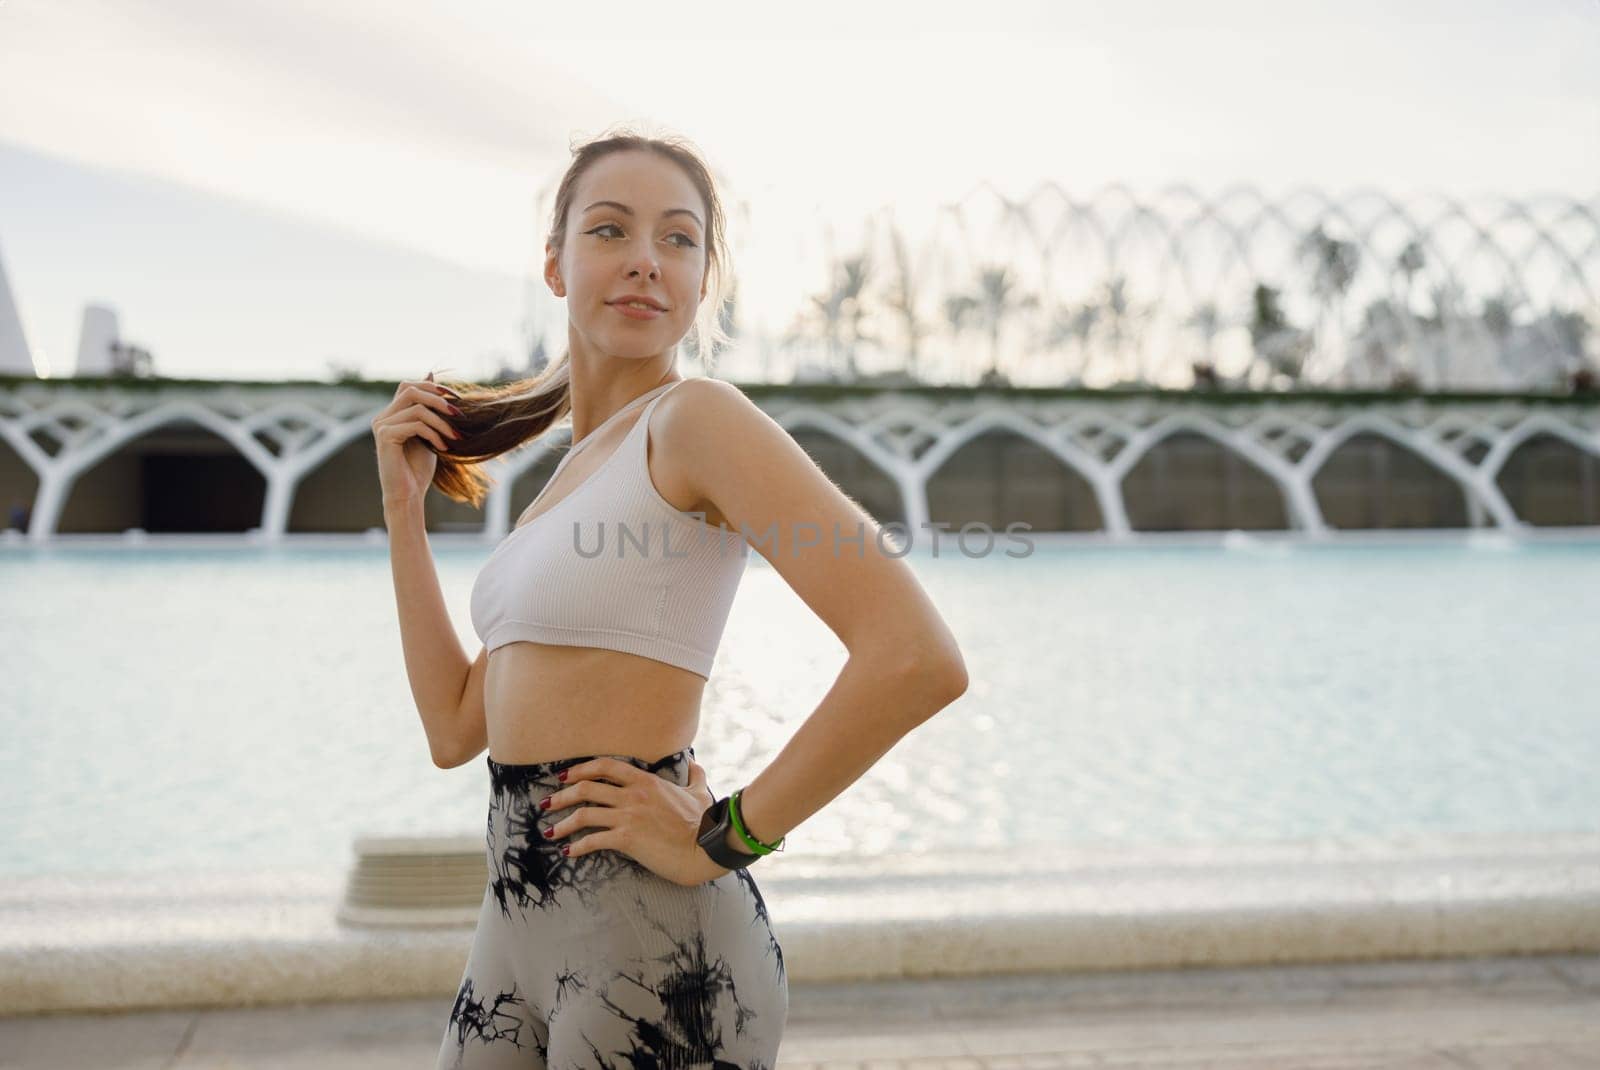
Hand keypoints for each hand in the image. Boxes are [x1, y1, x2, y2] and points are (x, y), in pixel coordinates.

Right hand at [371, 370, 463, 508]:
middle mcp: (382, 417)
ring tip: (455, 436)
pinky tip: (443, 447)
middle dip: (439, 399)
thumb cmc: (418, 468)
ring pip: (416, 408)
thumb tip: (430, 374)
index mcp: (391, 414)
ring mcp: (381, 426)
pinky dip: (434, 434)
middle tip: (459, 414)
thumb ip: (429, 408)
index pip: (409, 386)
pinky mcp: (385, 436)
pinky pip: (415, 424)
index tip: (457, 398)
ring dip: (441, 421)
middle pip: (411, 389)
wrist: (408, 495)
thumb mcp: (429, 432)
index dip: (433, 387)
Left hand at [541, 755, 732, 886]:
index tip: (563, 777)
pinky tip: (568, 852)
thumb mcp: (698, 793)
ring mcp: (629, 815)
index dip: (580, 769)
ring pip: (584, 814)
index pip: (605, 766)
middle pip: (586, 787)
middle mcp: (633, 794)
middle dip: (561, 795)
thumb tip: (696, 765)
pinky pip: (593, 840)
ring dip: (562, 823)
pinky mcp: (627, 838)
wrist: (706, 847)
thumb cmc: (703, 822)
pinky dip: (577, 846)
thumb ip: (694, 776)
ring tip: (549, 832)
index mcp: (646, 781)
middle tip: (545, 803)